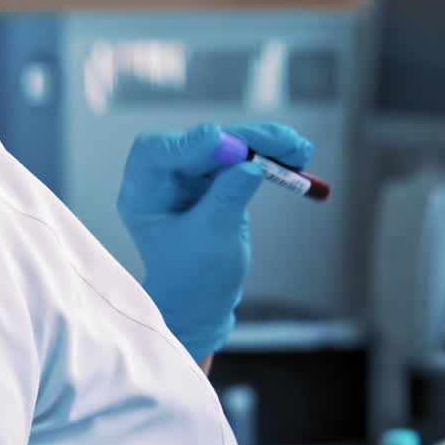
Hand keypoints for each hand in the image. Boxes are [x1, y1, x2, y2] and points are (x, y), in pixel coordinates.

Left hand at [115, 121, 312, 359]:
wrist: (202, 304)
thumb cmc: (194, 280)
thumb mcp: (211, 240)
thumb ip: (227, 200)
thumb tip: (250, 166)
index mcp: (145, 193)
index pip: (158, 153)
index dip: (191, 142)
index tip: (221, 140)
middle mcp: (165, 177)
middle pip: (203, 144)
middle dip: (245, 140)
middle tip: (283, 145)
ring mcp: (192, 176)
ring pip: (229, 147)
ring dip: (266, 145)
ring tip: (300, 151)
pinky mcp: (216, 179)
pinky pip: (244, 159)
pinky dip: (270, 157)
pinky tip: (297, 158)